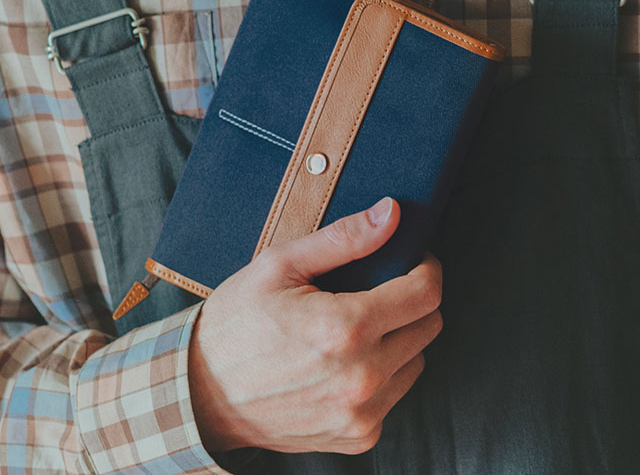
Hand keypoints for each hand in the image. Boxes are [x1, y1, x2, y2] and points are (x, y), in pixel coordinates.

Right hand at [188, 197, 441, 454]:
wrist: (202, 392)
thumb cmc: (237, 323)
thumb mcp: (280, 265)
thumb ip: (344, 238)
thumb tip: (391, 214)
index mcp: (345, 329)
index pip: (426, 293)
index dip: (427, 268)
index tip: (414, 261)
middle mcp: (361, 378)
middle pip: (428, 327)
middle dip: (410, 301)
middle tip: (375, 291)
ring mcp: (361, 414)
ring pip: (417, 361)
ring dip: (399, 338)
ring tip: (357, 327)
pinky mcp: (356, 436)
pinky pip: (395, 395)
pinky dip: (383, 373)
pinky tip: (347, 361)